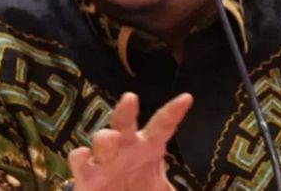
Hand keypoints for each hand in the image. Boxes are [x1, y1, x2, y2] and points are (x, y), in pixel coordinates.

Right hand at [68, 92, 192, 190]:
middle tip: (130, 98)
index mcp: (149, 147)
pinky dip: (81, 159)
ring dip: (105, 139)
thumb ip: (173, 188)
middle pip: (125, 122)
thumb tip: (199, 188)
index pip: (163, 125)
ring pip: (102, 140)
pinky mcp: (87, 177)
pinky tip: (84, 157)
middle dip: (125, 110)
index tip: (187, 98)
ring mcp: (105, 161)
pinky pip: (81, 163)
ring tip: (111, 140)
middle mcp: (126, 148)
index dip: (174, 112)